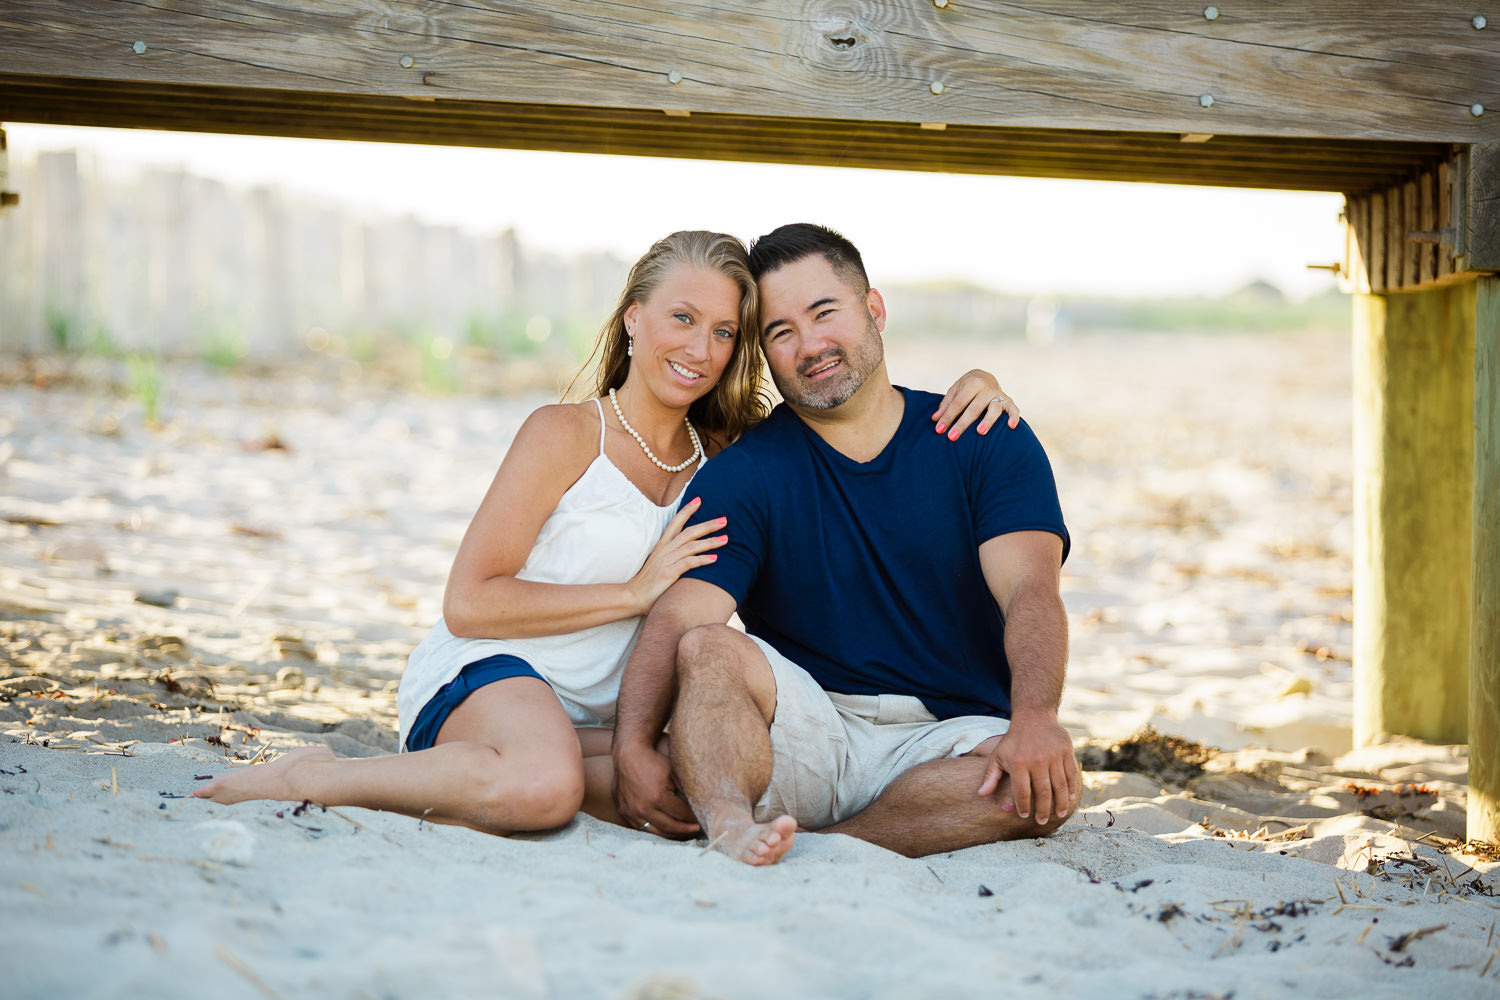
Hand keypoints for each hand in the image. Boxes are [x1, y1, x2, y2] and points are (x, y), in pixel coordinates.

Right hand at [611, 742, 700, 837]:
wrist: (628, 755)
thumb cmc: (653, 762)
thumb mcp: (673, 773)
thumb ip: (685, 791)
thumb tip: (699, 807)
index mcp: (657, 797)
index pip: (681, 814)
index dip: (693, 819)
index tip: (701, 820)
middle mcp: (643, 808)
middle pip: (670, 827)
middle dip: (685, 830)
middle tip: (696, 829)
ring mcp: (631, 812)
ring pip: (656, 832)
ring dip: (671, 834)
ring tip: (682, 831)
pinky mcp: (624, 813)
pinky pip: (642, 828)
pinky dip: (655, 830)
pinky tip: (665, 828)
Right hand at [626, 498, 727, 615]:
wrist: (634, 596)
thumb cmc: (649, 582)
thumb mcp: (661, 564)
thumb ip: (673, 556)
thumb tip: (689, 553)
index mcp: (662, 545)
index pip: (675, 522)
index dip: (687, 510)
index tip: (699, 500)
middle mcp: (665, 550)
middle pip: (689, 532)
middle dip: (707, 525)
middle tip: (724, 520)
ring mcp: (666, 560)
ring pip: (691, 545)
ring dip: (710, 541)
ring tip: (725, 539)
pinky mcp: (668, 572)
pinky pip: (688, 562)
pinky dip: (702, 559)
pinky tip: (714, 559)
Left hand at [931, 369, 1020, 439]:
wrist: (986, 376)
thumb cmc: (967, 387)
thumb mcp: (955, 390)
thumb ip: (946, 404)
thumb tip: (935, 419)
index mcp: (972, 383)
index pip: (958, 403)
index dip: (948, 417)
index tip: (939, 430)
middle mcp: (987, 388)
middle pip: (974, 408)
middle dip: (962, 423)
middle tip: (952, 437)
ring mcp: (999, 395)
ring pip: (994, 409)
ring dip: (988, 420)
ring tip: (980, 432)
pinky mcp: (1009, 401)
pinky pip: (1014, 409)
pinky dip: (1014, 417)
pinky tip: (1011, 427)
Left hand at [977, 712, 1078, 823]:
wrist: (1034, 717)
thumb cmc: (1013, 740)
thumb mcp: (998, 756)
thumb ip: (990, 776)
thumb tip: (981, 794)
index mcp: (1018, 763)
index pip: (1022, 792)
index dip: (1023, 806)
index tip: (1024, 815)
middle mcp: (1037, 760)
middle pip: (1043, 793)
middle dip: (1042, 811)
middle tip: (1041, 821)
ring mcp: (1054, 756)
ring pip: (1059, 786)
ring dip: (1059, 804)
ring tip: (1058, 815)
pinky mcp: (1066, 751)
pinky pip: (1071, 775)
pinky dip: (1071, 789)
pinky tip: (1068, 799)